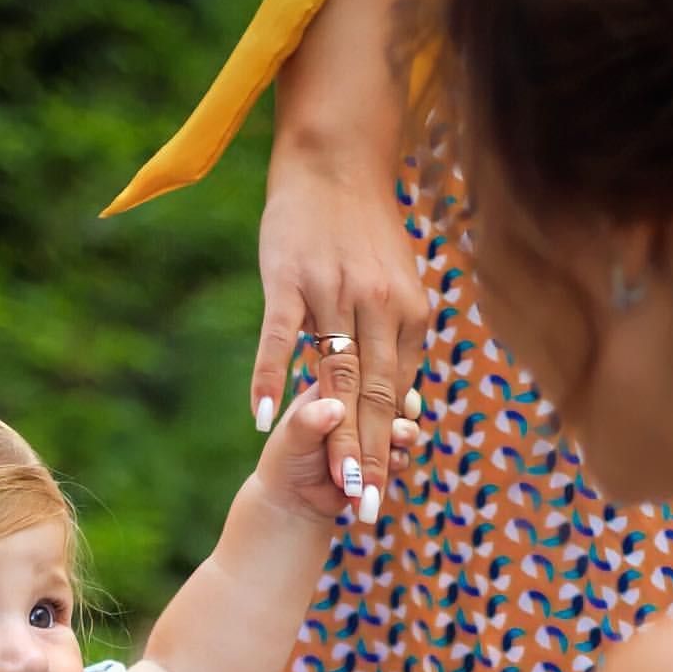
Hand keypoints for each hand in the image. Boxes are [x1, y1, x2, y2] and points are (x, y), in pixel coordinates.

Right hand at [253, 155, 426, 523]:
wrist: (335, 158)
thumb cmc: (365, 232)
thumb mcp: (398, 289)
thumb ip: (398, 347)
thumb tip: (404, 405)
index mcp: (410, 315)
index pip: (396, 396)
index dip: (387, 450)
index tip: (381, 498)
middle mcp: (378, 306)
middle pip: (373, 397)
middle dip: (372, 459)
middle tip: (367, 512)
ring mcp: (332, 292)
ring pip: (335, 375)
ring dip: (336, 435)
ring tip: (336, 486)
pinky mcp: (289, 276)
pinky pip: (280, 335)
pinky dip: (271, 376)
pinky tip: (262, 417)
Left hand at [253, 386, 420, 526]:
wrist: (294, 502)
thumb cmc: (287, 461)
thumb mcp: (293, 438)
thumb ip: (309, 421)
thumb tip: (335, 408)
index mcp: (335, 382)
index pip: (362, 374)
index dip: (375, 387)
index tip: (377, 404)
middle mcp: (359, 401)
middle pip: (389, 397)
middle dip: (391, 418)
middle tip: (395, 434)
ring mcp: (374, 428)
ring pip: (402, 422)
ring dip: (401, 436)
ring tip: (395, 452)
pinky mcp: (383, 455)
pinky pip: (401, 452)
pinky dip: (396, 461)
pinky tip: (384, 472)